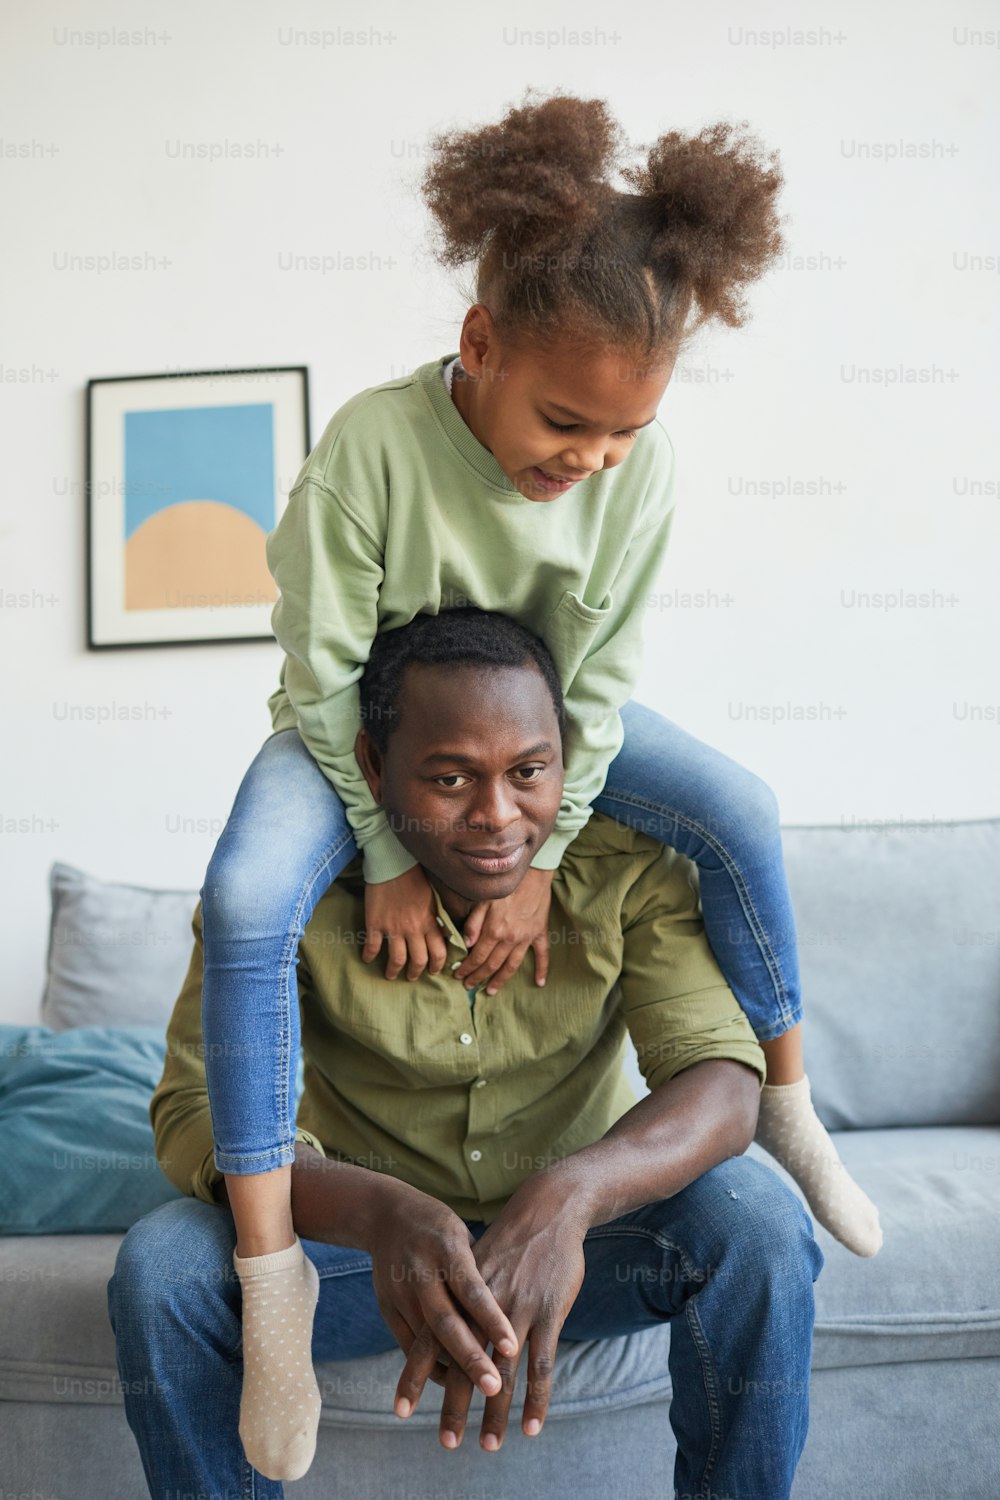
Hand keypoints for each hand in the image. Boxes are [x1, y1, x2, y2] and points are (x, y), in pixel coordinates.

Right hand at [362, 865, 448, 980]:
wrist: (393, 863)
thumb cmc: (415, 878)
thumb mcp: (433, 898)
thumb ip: (437, 918)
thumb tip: (445, 935)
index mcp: (429, 922)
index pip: (438, 952)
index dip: (437, 966)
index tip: (434, 971)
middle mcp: (413, 929)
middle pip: (418, 961)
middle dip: (415, 973)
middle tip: (412, 977)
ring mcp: (393, 928)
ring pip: (396, 959)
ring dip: (394, 971)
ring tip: (391, 975)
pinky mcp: (375, 923)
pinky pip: (372, 947)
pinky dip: (369, 956)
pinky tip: (366, 959)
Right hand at [366, 1181, 518, 1403]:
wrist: (386, 1215)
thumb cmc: (441, 1226)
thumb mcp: (464, 1236)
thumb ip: (485, 1270)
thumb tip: (514, 1308)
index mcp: (447, 1248)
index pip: (473, 1289)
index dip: (491, 1319)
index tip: (513, 1347)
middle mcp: (421, 1271)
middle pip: (446, 1322)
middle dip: (470, 1358)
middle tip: (494, 1390)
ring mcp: (400, 1291)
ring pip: (424, 1341)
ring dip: (447, 1372)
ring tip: (469, 1403)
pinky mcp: (387, 1306)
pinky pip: (408, 1344)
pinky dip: (428, 1366)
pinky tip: (449, 1383)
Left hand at [394, 1176, 588, 1450]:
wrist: (546, 1209)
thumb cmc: (505, 1243)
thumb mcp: (470, 1264)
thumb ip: (453, 1302)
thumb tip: (437, 1340)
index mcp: (457, 1290)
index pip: (429, 1340)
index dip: (415, 1376)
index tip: (401, 1411)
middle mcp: (482, 1302)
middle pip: (461, 1361)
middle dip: (453, 1405)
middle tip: (447, 1443)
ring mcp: (517, 1307)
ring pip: (502, 1369)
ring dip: (495, 1412)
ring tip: (489, 1445)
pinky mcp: (549, 1311)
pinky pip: (541, 1363)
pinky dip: (536, 1398)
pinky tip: (531, 1425)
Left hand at [453, 866, 553, 993]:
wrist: (533, 872)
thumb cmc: (506, 884)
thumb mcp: (484, 900)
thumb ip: (474, 923)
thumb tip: (466, 943)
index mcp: (494, 930)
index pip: (477, 956)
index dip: (467, 967)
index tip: (458, 974)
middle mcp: (510, 939)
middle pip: (492, 965)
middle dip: (478, 977)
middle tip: (468, 986)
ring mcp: (526, 938)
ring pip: (512, 966)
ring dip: (500, 980)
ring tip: (491, 991)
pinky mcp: (539, 933)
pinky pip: (542, 955)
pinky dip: (542, 969)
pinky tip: (540, 983)